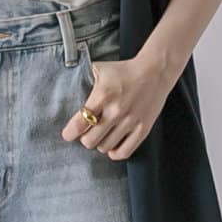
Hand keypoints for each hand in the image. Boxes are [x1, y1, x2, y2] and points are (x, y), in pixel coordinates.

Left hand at [61, 45, 181, 159]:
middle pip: (90, 140)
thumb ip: (83, 80)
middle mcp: (116, 111)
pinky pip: (124, 152)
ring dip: (99, 143)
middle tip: (87, 132)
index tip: (68, 134)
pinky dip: (115, 152)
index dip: (70, 133)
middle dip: (85, 138)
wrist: (155, 71)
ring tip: (101, 135)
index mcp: (103, 95)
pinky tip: (113, 144)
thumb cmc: (124, 71)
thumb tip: (66, 91)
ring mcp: (131, 121)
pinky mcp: (143, 129)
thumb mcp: (100, 69)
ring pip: (105, 147)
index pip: (80, 123)